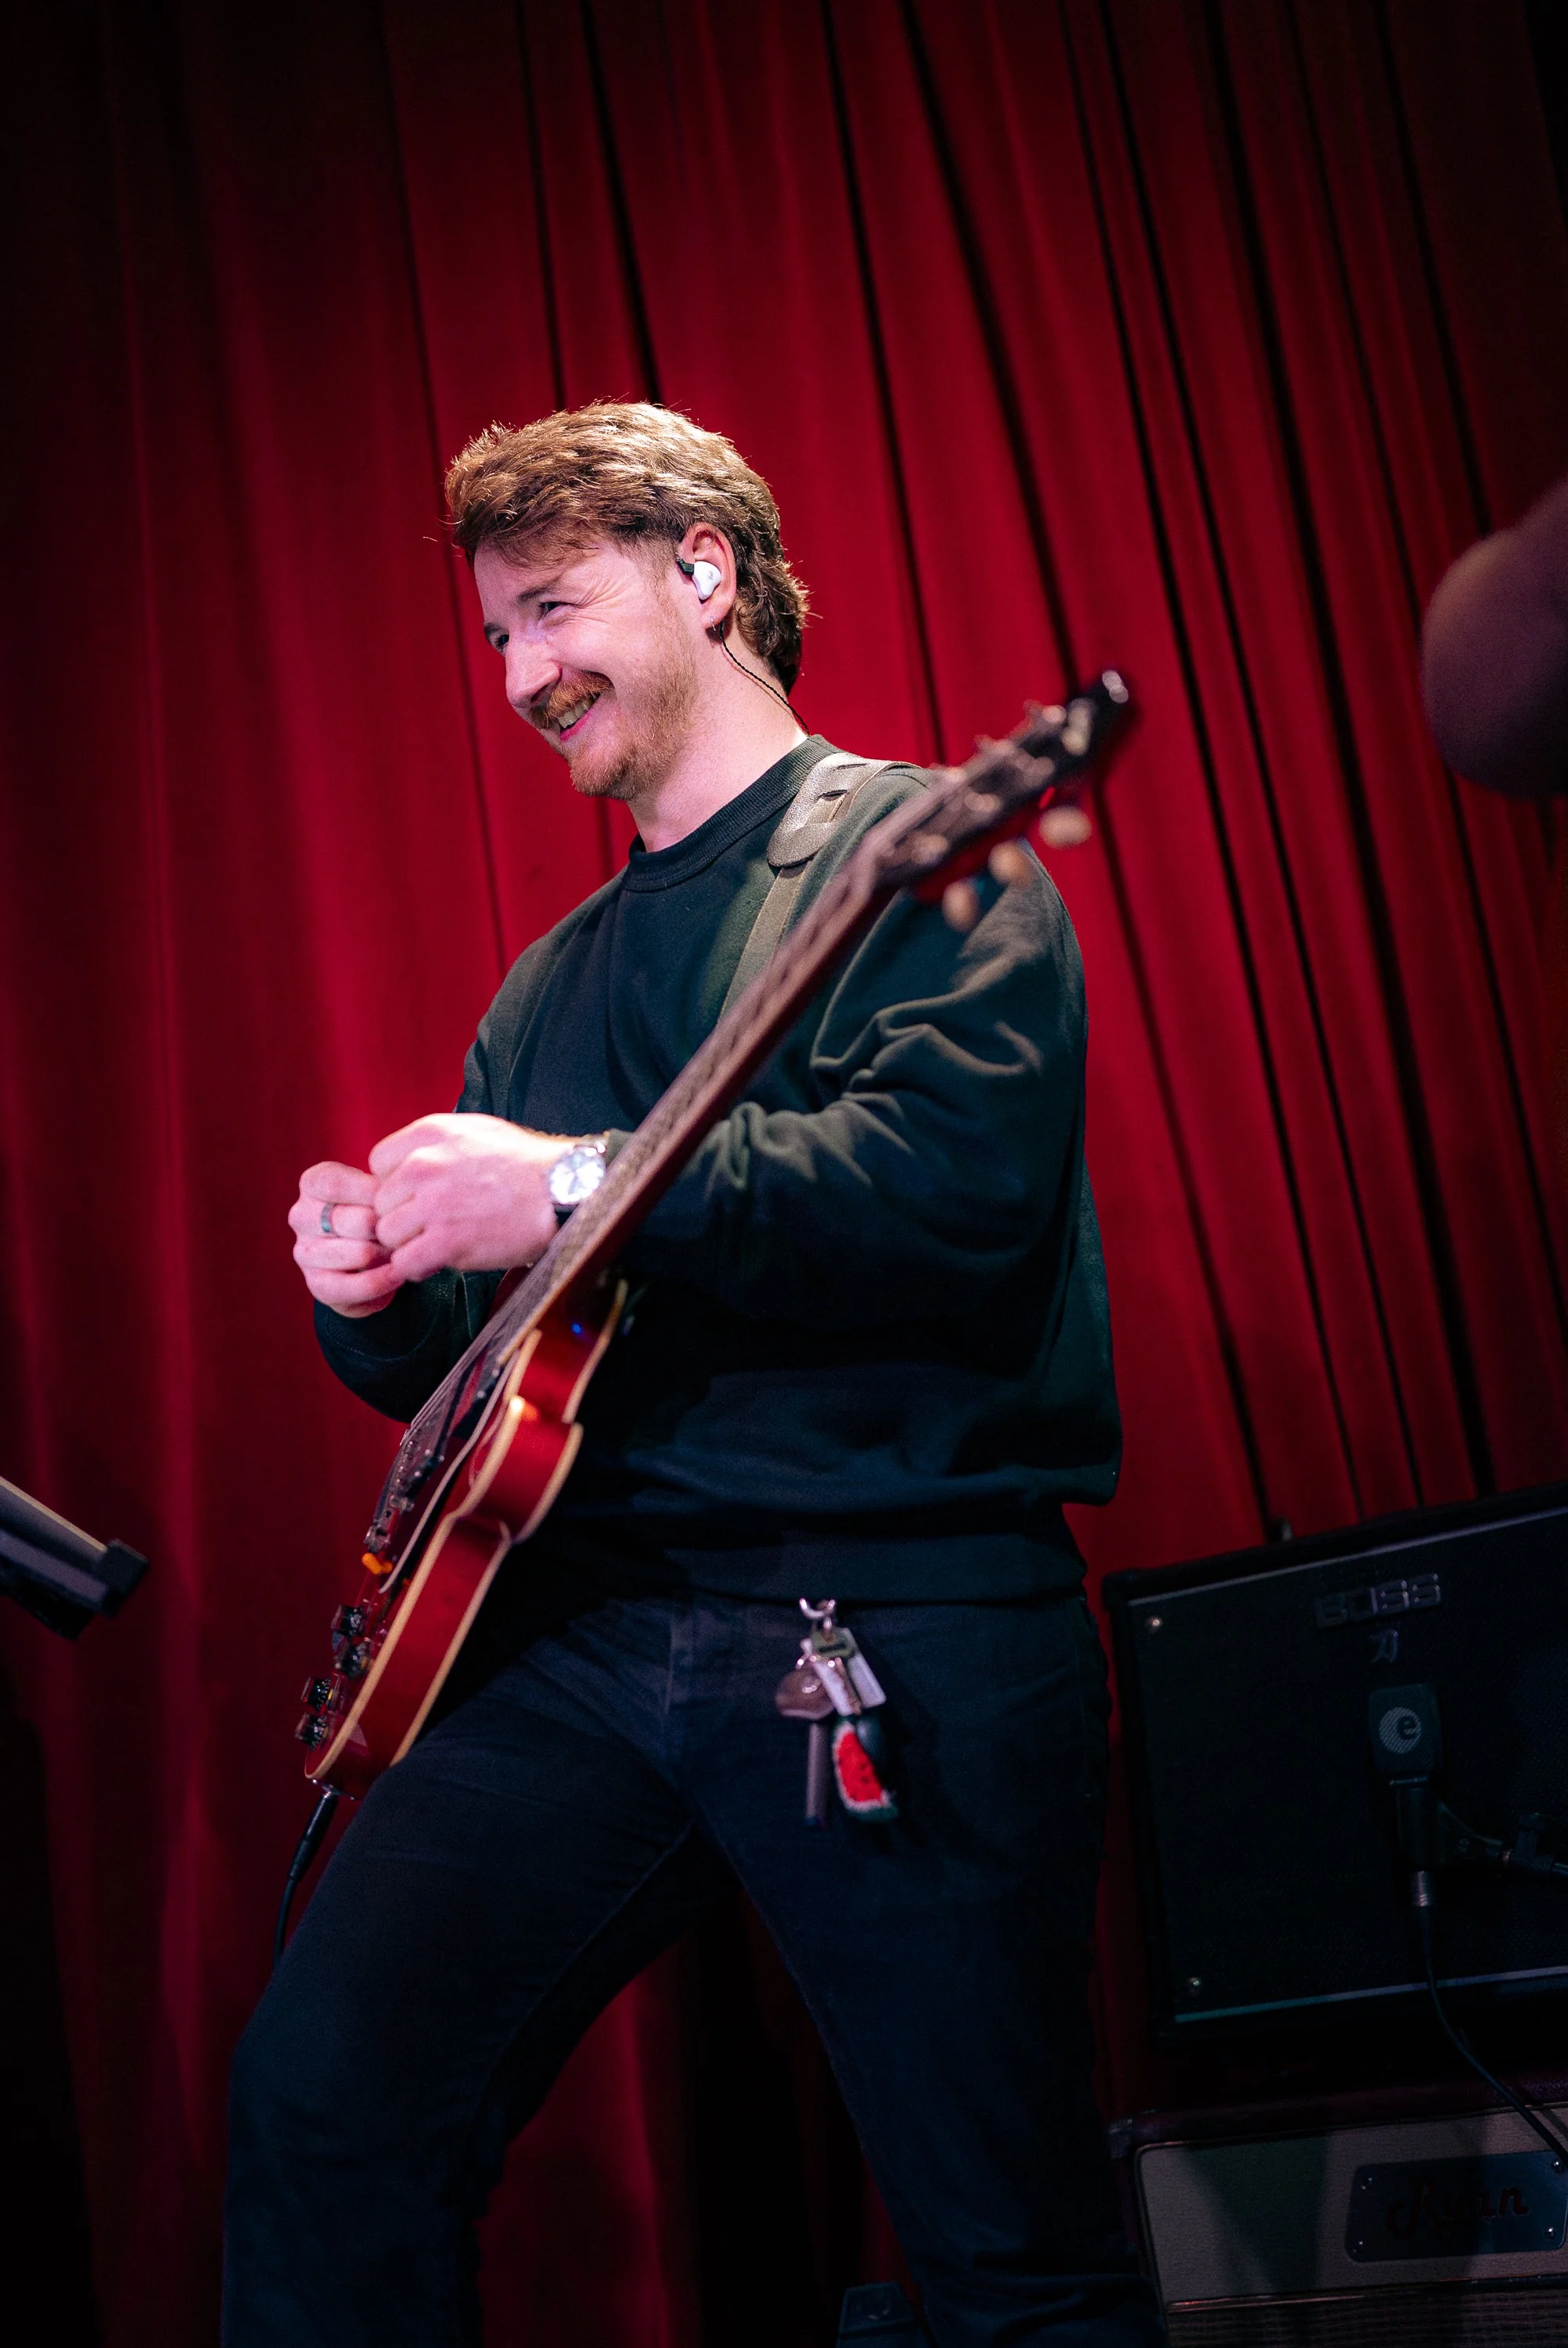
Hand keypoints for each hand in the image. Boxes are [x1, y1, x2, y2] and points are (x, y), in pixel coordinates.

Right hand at [290, 1161, 403, 1318]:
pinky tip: (397, 1275)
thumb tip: (394, 1191)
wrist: (372, 1253)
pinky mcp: (316, 1284)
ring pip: (360, 1253)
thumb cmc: (376, 1209)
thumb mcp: (379, 1186)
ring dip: (389, 1254)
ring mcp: (304, 1252)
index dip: (373, 1192)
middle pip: (352, 1220)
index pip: (336, 1184)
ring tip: (403, 1251)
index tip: (400, 1198)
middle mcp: (301, 1216)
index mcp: (312, 1184)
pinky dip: (382, 1282)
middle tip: (408, 1231)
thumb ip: (384, 1183)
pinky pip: (354, 1286)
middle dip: (387, 1228)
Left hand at [369, 1113, 571, 1283]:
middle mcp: (424, 1165)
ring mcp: (433, 1204)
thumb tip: (407, 1160)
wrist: (560, 1191)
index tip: (415, 1195)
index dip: (395, 1184)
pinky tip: (437, 1261)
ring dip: (407, 1244)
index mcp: (429, 1135)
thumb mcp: (475, 1130)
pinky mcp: (447, 1241)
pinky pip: (405, 1262)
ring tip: (434, 1243)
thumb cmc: (522, 1163)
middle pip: (380, 1203)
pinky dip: (417, 1268)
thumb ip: (434, 1142)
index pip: (378, 1164)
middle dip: (400, 1217)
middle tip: (428, 1225)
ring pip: (387, 1235)